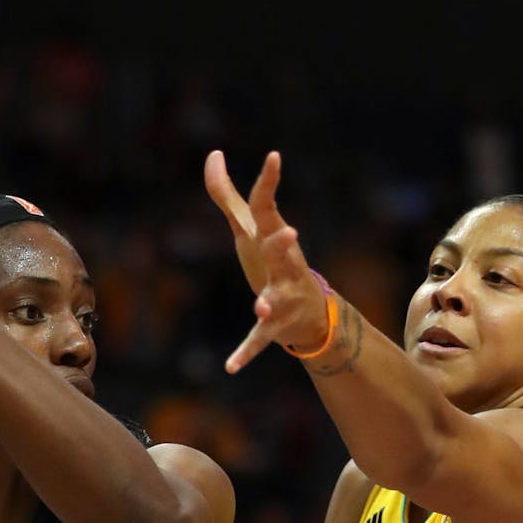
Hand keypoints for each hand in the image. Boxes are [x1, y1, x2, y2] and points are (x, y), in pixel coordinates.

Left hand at [204, 151, 328, 372]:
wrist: (309, 314)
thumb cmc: (274, 263)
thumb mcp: (251, 229)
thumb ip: (227, 195)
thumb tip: (213, 154)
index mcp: (273, 238)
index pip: (268, 207)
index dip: (269, 182)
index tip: (274, 156)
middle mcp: (284, 265)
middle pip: (282, 251)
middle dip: (284, 243)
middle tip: (289, 232)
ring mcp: (283, 296)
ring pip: (276, 298)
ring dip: (270, 303)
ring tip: (262, 307)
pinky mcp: (275, 326)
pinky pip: (259, 340)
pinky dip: (245, 353)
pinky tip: (230, 367)